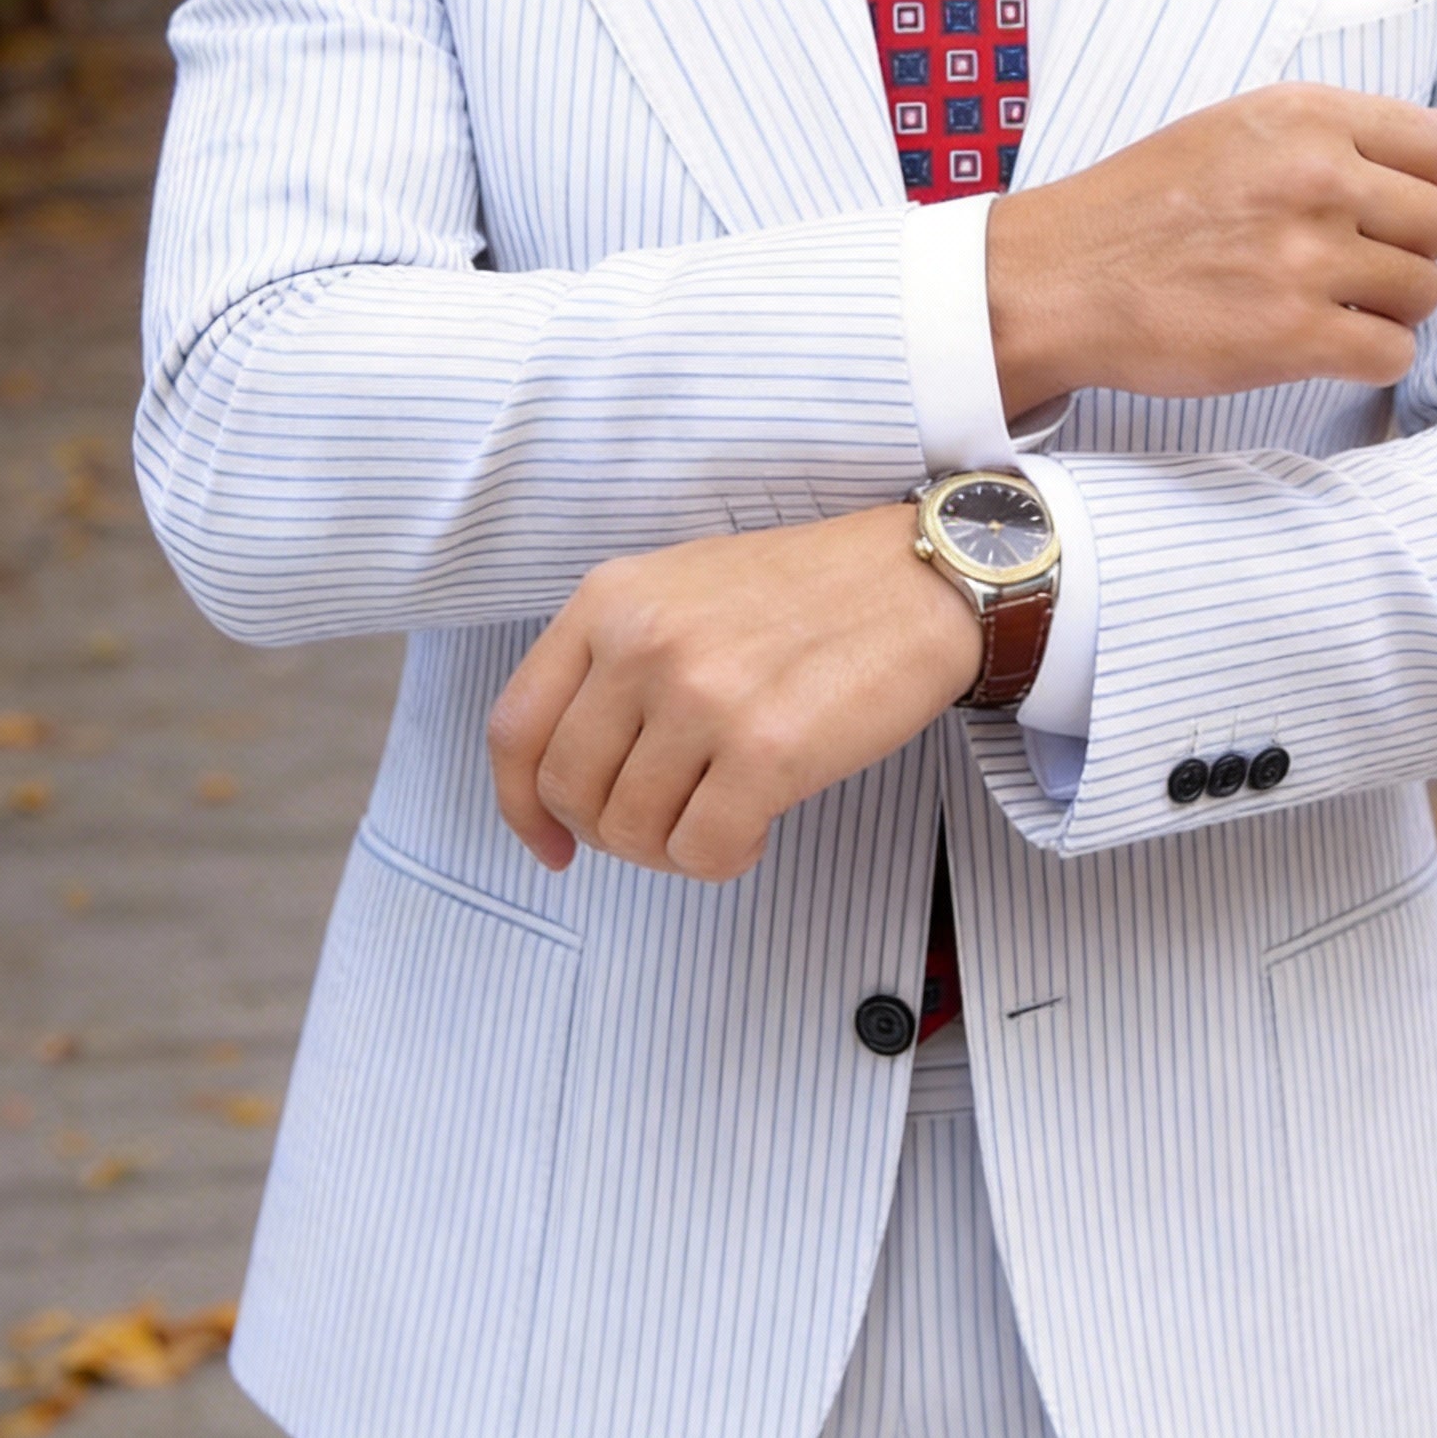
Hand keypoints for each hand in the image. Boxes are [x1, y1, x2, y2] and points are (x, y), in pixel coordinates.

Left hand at [487, 504, 981, 881]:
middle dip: (608, 832)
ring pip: (630, 831)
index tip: (549, 841)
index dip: (520, 806)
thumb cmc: (810, 591)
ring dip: (671, 848)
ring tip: (721, 815)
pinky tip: (757, 826)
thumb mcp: (681, 589)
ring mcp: (702, 695)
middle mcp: (643, 642)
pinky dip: (725, 858)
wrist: (920, 579)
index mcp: (609, 599)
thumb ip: (614, 659)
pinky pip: (701, 851)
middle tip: (662, 826)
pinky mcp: (766, 748)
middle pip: (568, 791)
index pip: (516, 727)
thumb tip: (572, 774)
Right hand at [986, 83, 1436, 417]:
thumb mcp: (1236, 128)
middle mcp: (1316, 179)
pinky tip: (1324, 346)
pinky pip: (1393, 354)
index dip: (1436, 189)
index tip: (1398, 214)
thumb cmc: (1140, 205)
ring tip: (1330, 307)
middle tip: (1356, 268)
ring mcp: (1308, 260)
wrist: (1057, 278)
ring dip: (1390, 308)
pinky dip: (1370, 358)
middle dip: (1411, 251)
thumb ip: (1340, 129)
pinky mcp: (1294, 337)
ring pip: (1425, 292)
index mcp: (1306, 117)